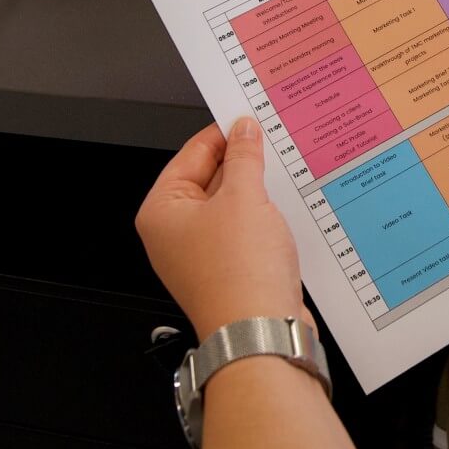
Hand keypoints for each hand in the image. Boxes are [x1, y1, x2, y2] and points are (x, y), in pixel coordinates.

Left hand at [136, 119, 306, 340]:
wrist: (260, 331)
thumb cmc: (239, 272)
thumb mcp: (243, 197)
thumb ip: (244, 157)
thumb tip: (243, 130)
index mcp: (161, 211)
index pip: (191, 154)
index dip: (223, 132)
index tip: (250, 117)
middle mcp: (174, 233)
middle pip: (209, 179)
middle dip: (242, 161)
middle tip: (273, 139)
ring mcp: (200, 254)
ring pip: (230, 206)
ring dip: (256, 190)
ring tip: (285, 170)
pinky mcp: (228, 269)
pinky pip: (244, 230)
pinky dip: (263, 216)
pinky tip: (287, 206)